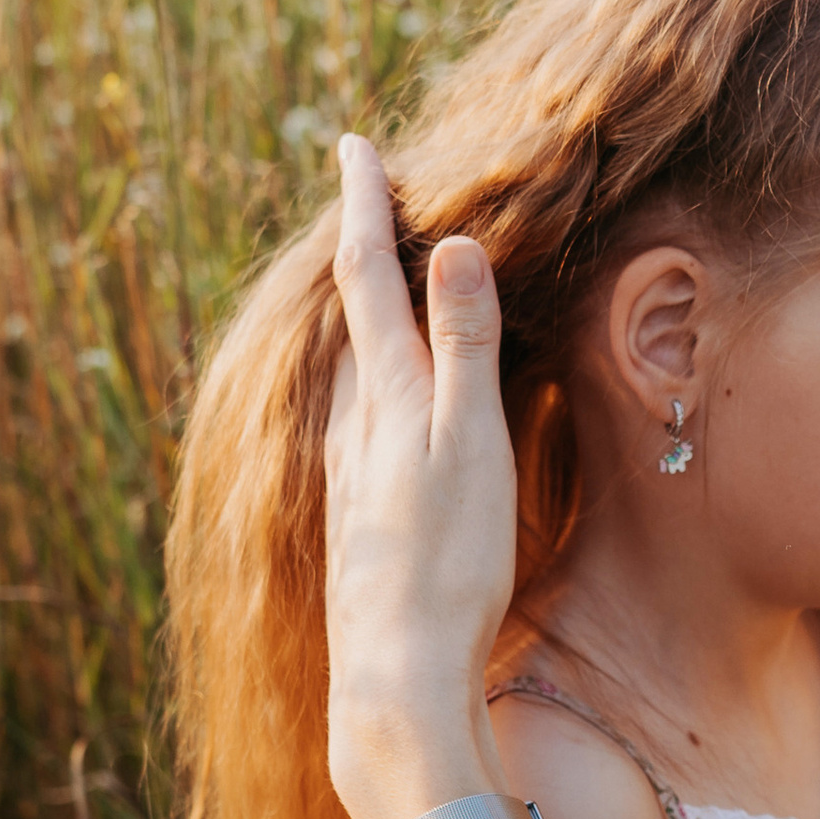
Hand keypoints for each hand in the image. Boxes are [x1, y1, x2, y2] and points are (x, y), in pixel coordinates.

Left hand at [322, 133, 518, 818]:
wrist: (398, 674)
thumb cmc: (446, 562)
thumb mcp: (469, 442)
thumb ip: (463, 345)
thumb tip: (455, 243)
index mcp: (383, 395)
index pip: (369, 277)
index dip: (363, 207)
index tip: (354, 144)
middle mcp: (353, 424)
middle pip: (352, 316)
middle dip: (360, 253)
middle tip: (365, 198)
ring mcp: (351, 473)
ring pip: (352, 369)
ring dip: (366, 318)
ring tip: (377, 286)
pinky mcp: (360, 517)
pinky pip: (362, 419)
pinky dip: (375, 379)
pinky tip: (380, 404)